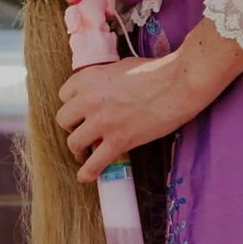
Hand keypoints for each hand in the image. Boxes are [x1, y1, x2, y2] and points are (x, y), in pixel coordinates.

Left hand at [55, 27, 242, 182]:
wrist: (179, 83)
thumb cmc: (156, 71)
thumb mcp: (121, 67)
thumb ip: (105, 80)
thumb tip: (104, 90)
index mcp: (89, 78)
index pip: (64, 96)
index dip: (72, 106)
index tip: (80, 112)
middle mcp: (89, 100)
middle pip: (63, 120)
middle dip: (72, 127)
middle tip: (84, 131)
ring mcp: (103, 122)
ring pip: (73, 143)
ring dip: (78, 149)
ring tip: (85, 153)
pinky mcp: (119, 141)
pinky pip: (95, 163)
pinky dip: (88, 172)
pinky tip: (86, 177)